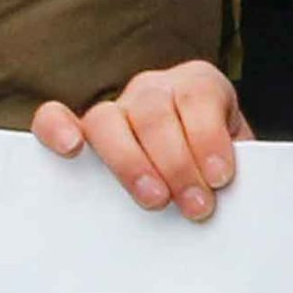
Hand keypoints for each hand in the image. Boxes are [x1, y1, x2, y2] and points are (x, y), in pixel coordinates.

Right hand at [33, 60, 247, 222]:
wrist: (195, 172)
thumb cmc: (215, 169)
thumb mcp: (236, 163)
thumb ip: (237, 172)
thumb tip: (240, 202)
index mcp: (198, 85)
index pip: (198, 98)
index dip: (208, 137)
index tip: (220, 178)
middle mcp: (153, 89)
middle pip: (155, 113)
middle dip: (178, 163)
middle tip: (196, 207)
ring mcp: (114, 108)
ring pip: (108, 119)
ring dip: (130, 162)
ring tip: (154, 200)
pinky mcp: (79, 132)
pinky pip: (53, 118)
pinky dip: (57, 128)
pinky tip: (71, 150)